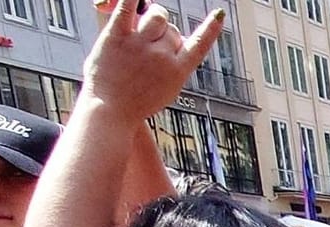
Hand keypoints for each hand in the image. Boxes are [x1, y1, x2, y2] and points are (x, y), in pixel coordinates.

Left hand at [84, 0, 222, 120]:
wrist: (110, 113)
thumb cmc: (134, 104)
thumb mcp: (166, 90)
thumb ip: (173, 65)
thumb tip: (174, 36)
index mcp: (178, 71)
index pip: (199, 44)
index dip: (211, 28)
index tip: (219, 14)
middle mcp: (162, 56)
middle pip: (172, 29)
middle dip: (164, 31)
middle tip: (149, 41)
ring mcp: (139, 45)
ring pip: (156, 15)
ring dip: (152, 14)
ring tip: (141, 21)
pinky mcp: (116, 37)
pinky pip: (126, 8)